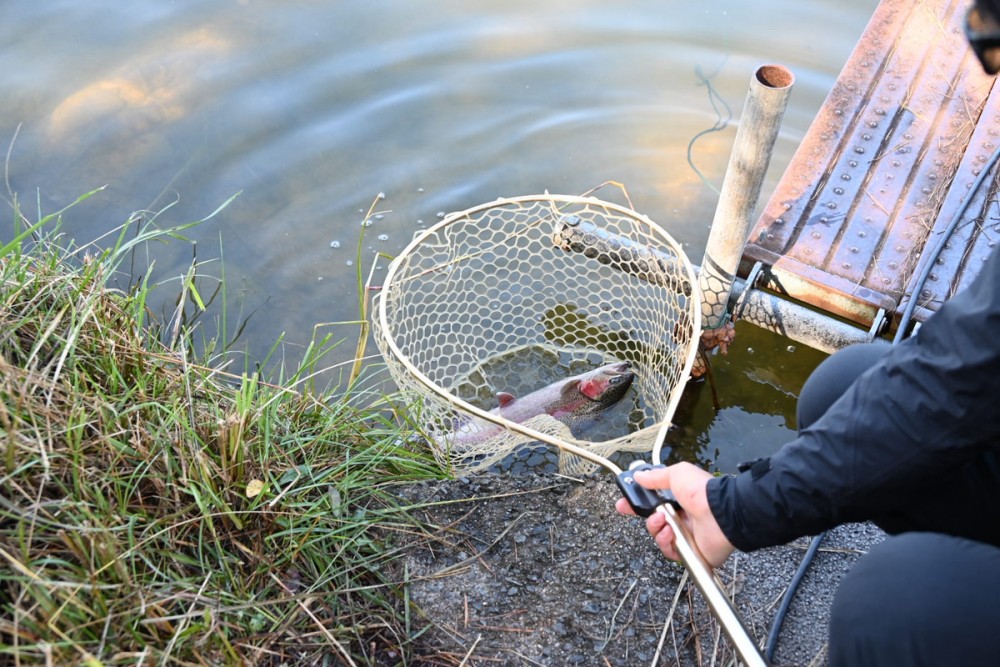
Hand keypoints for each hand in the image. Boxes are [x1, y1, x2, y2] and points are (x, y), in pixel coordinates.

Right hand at [615, 462, 734, 566]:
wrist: (720, 513)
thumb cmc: (700, 491)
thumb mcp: (676, 474)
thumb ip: (656, 477)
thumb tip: (638, 476)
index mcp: (678, 499)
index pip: (652, 503)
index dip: (637, 504)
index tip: (623, 504)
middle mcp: (681, 517)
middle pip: (653, 521)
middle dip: (644, 516)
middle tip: (636, 511)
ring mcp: (685, 535)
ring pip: (658, 535)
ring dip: (655, 527)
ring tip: (663, 520)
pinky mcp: (688, 551)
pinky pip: (668, 551)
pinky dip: (665, 542)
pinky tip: (670, 533)